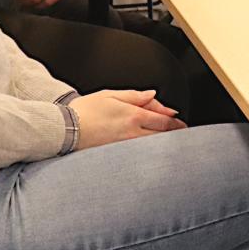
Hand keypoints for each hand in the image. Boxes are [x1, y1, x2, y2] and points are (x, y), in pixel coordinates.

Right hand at [70, 90, 185, 149]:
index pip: (163, 120)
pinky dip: (148, 150)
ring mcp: (126, 146)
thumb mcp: (110, 95)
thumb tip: (152, 95)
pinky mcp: (118, 154)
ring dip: (163, 143)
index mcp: (133, 115)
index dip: (175, 121)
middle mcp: (132, 132)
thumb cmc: (85, 111)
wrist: (65, 129)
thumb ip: (134, 95)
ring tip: (171, 142)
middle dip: (174, 133)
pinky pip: (139, 153)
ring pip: (152, 145)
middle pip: (161, 134)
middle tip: (182, 133)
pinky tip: (151, 151)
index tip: (180, 122)